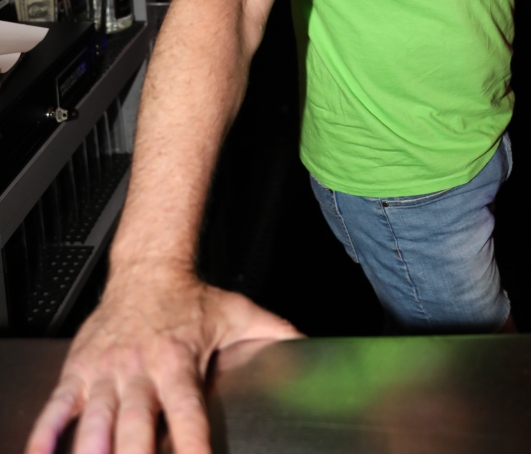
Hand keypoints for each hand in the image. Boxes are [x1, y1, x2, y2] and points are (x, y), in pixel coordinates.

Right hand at [25, 265, 302, 453]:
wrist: (146, 268)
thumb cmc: (190, 299)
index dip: (191, 447)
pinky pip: (58, 408)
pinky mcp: (80, 370)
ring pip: (95, 423)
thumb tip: (310, 345)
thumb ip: (274, 331)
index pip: (186, 413)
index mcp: (177, 362)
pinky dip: (46, 435)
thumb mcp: (237, 312)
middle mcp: (139, 370)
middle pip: (136, 427)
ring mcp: (106, 372)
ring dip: (93, 452)